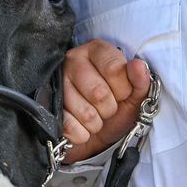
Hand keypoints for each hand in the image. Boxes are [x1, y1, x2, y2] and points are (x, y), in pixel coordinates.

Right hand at [61, 39, 151, 163]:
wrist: (95, 135)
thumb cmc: (116, 108)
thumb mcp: (135, 95)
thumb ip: (140, 81)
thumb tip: (138, 66)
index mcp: (97, 50)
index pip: (114, 68)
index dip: (123, 89)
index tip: (122, 94)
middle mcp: (74, 60)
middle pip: (99, 92)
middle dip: (109, 109)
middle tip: (107, 108)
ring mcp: (57, 81)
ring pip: (85, 113)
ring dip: (96, 124)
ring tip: (94, 117)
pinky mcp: (46, 105)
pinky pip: (70, 127)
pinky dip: (82, 134)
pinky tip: (81, 127)